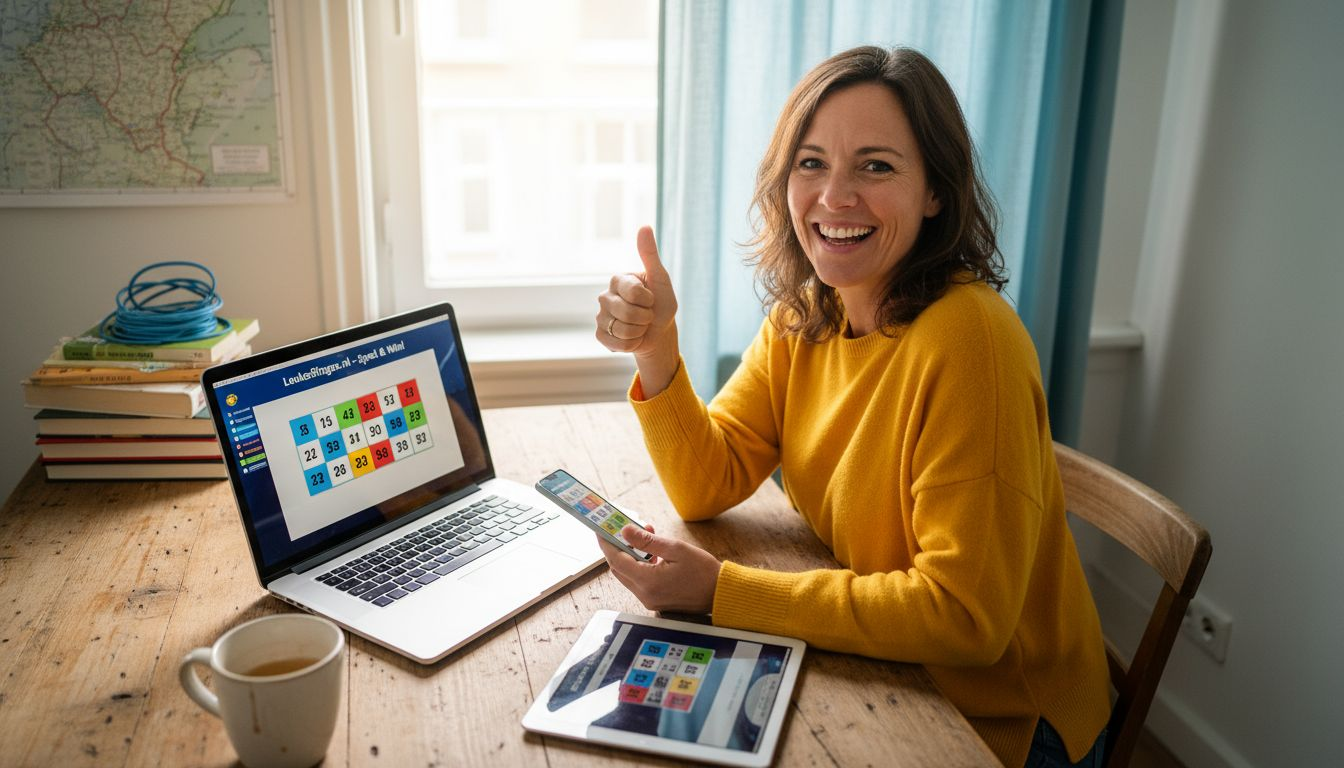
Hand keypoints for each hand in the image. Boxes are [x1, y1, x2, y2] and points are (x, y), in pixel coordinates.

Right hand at [596, 227, 679, 393]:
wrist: (659, 331)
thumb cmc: (661, 303)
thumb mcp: (660, 278)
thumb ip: (650, 254)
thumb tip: (644, 226)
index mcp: (617, 280)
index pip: (633, 292)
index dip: (649, 300)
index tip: (651, 299)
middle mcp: (604, 296)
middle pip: (627, 312)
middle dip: (645, 317)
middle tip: (647, 314)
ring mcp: (600, 317)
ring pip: (623, 330)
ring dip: (639, 331)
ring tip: (640, 325)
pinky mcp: (600, 335)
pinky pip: (618, 344)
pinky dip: (632, 344)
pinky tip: (633, 337)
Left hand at [599, 523, 720, 614]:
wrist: (720, 594)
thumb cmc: (703, 571)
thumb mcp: (675, 549)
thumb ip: (647, 541)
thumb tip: (625, 531)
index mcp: (648, 582)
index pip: (615, 560)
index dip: (606, 543)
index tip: (600, 529)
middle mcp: (644, 594)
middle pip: (619, 568)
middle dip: (618, 547)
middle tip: (623, 528)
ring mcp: (649, 600)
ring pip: (628, 575)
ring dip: (631, 555)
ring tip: (646, 534)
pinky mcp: (655, 601)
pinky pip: (639, 581)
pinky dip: (640, 565)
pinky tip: (653, 553)